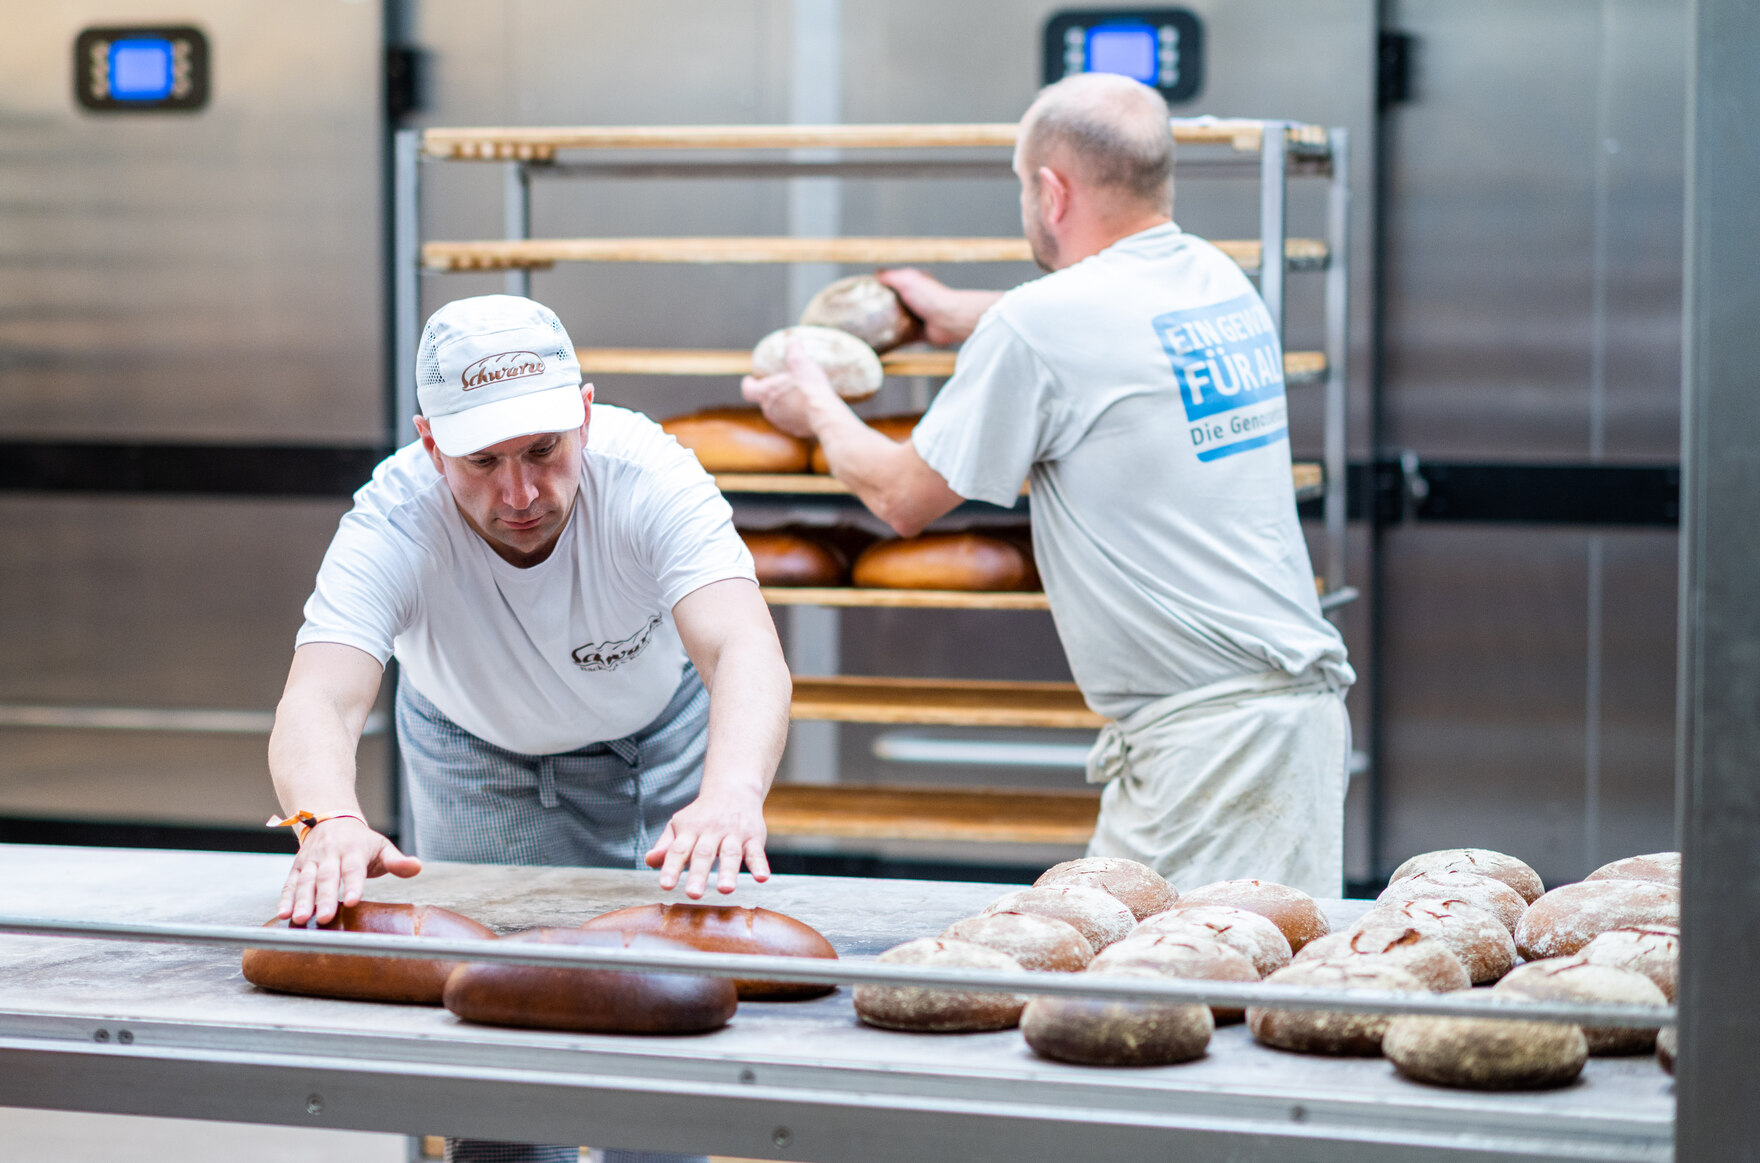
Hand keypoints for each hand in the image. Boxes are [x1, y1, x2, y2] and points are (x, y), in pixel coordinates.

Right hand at [276, 817, 421, 925]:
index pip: (354, 869)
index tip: (354, 901)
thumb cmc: (361, 841)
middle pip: (327, 878)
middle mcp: (330, 855)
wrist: (331, 819)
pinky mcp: (297, 867)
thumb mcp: (382, 846)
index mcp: (354, 850)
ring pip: (305, 881)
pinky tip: (283, 914)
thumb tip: (417, 866)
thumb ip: (397, 861)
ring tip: (300, 919)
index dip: (354, 885)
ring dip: (302, 900)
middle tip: (325, 918)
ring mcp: (311, 861)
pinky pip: (290, 883)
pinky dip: (285, 898)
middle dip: (325, 898)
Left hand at [644, 788, 771, 898]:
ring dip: (728, 871)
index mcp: (690, 830)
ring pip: (730, 853)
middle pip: (703, 854)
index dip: (671, 867)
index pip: (678, 850)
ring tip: (725, 889)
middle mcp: (711, 831)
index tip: (665, 885)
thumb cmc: (702, 815)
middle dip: (699, 874)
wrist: (733, 788)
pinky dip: (760, 865)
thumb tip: (649, 861)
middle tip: (693, 894)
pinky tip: (762, 878)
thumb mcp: (680, 825)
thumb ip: (666, 845)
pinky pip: (756, 852)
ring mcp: (733, 834)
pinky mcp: (753, 837)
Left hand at [741, 336, 839, 436]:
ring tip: (796, 396)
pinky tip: (807, 408)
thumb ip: (794, 349)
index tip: (750, 380)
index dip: (748, 384)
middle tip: (780, 385)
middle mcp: (769, 410)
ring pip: (777, 412)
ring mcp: (781, 422)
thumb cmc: (808, 388)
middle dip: (770, 393)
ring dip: (783, 404)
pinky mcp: (794, 431)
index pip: (748, 390)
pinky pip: (791, 421)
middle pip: (764, 401)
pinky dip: (795, 415)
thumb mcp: (801, 362)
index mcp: (765, 393)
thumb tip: (792, 339)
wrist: (824, 414)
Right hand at [876, 268, 991, 346]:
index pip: (894, 284)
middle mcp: (916, 301)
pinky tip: (881, 342)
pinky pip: (903, 338)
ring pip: (897, 322)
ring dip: (886, 325)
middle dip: (881, 308)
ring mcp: (918, 318)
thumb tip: (876, 274)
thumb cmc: (931, 296)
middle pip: (894, 304)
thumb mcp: (907, 279)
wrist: (949, 320)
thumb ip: (891, 276)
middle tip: (864, 312)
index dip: (881, 288)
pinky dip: (893, 340)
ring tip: (869, 328)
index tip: (866, 293)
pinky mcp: (919, 333)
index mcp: (914, 285)